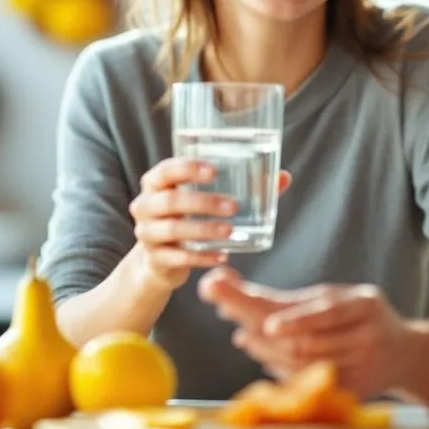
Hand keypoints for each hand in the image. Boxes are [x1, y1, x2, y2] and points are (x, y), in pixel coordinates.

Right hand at [130, 159, 289, 291]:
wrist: (159, 259)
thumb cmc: (187, 217)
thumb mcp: (204, 198)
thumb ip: (243, 186)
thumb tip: (283, 177)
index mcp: (155, 183)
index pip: (166, 170)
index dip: (187, 169)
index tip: (214, 171)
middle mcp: (145, 206)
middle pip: (170, 201)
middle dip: (203, 202)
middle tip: (233, 206)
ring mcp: (147, 234)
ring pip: (174, 230)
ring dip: (204, 229)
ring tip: (229, 230)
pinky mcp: (156, 259)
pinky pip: (179, 258)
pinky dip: (202, 256)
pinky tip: (223, 255)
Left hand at [199, 270, 412, 395]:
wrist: (404, 354)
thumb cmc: (360, 318)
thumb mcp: (338, 299)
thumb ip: (292, 300)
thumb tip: (235, 292)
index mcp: (365, 305)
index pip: (327, 313)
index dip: (297, 320)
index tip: (267, 323)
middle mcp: (367, 337)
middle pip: (308, 341)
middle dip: (261, 327)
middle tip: (224, 305)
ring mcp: (361, 368)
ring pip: (304, 364)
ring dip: (265, 349)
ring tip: (243, 334)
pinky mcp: (352, 391)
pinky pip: (309, 382)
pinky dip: (278, 367)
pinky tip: (261, 352)